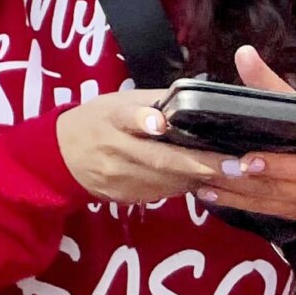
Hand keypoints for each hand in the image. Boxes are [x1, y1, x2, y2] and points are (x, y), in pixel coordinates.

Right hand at [57, 89, 224, 206]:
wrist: (60, 155)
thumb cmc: (98, 121)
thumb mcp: (117, 102)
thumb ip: (154, 102)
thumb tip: (199, 99)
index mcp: (112, 117)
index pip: (127, 117)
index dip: (143, 120)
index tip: (161, 124)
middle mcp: (114, 148)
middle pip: (159, 158)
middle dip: (199, 163)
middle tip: (235, 166)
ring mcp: (118, 176)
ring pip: (167, 180)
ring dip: (200, 178)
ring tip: (230, 174)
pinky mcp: (122, 195)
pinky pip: (161, 192)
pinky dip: (184, 186)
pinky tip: (199, 180)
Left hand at [202, 46, 295, 224]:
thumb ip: (274, 87)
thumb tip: (244, 54)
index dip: (277, 166)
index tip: (248, 160)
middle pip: (280, 188)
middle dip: (243, 183)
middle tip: (208, 170)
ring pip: (270, 202)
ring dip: (235, 195)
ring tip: (200, 182)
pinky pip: (267, 209)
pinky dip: (239, 203)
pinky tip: (209, 194)